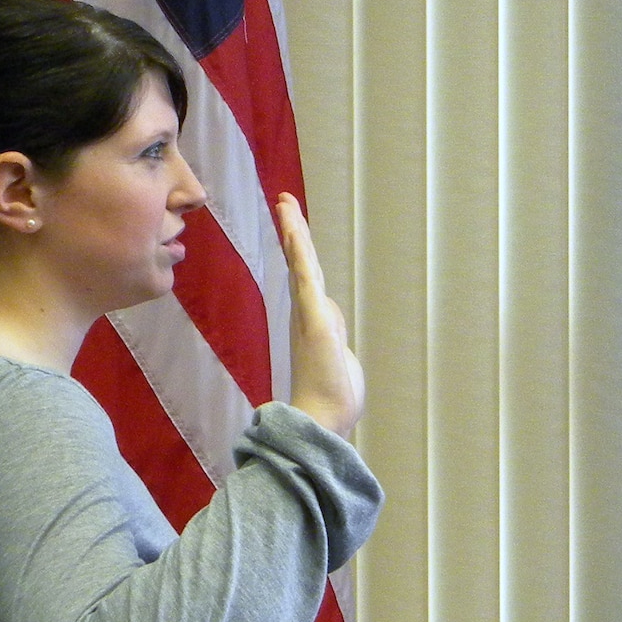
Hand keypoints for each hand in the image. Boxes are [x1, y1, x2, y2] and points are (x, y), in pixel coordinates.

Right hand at [275, 193, 363, 436]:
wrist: (323, 420)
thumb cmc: (331, 397)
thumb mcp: (337, 357)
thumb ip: (332, 337)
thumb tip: (330, 322)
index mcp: (312, 320)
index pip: (305, 276)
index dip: (298, 249)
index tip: (292, 223)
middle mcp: (306, 313)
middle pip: (300, 263)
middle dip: (292, 231)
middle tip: (284, 200)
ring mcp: (309, 314)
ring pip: (302, 264)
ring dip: (294, 232)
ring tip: (285, 204)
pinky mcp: (315, 319)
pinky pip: (306, 277)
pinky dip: (300, 251)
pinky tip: (293, 229)